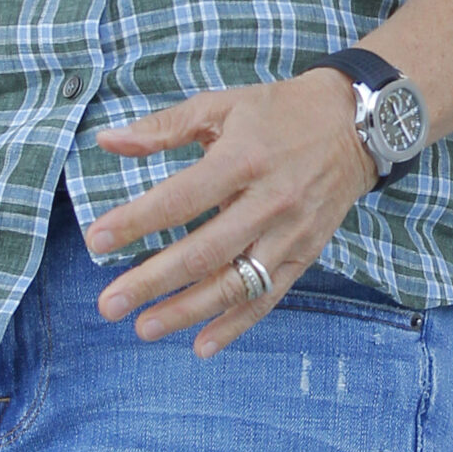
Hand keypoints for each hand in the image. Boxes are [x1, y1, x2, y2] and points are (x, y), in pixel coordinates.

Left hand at [86, 70, 375, 355]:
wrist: (356, 124)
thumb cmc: (279, 112)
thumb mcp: (221, 106)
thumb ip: (163, 127)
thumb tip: (107, 142)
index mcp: (243, 159)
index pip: (182, 199)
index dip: (137, 221)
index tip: (97, 240)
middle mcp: (269, 200)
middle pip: (204, 251)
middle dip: (152, 281)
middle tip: (109, 304)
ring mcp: (290, 232)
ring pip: (235, 283)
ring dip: (187, 311)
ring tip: (144, 328)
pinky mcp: (306, 253)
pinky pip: (268, 296)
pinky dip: (236, 324)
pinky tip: (201, 345)